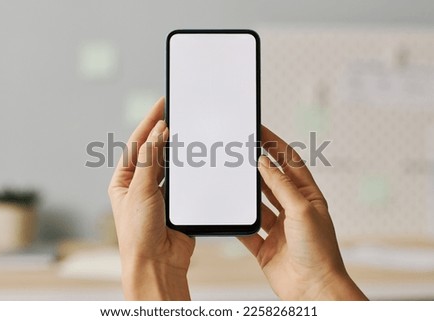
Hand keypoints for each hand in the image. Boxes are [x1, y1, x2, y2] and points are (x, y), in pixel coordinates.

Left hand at [108, 97, 194, 299]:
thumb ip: (150, 159)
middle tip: (178, 113)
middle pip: (154, 151)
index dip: (149, 122)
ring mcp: (159, 193)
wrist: (157, 263)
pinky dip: (188, 169)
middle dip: (164, 133)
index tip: (162, 104)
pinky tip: (194, 158)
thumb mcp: (139, 190)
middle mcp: (140, 185)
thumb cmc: (138, 233)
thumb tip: (158, 131)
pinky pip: (183, 179)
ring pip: (170, 164)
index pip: (137, 144)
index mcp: (124, 181)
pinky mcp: (176, 203)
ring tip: (187, 132)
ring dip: (177, 150)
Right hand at [239, 126, 366, 299]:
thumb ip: (281, 186)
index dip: (276, 144)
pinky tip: (228, 213)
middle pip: (272, 180)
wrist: (313, 290)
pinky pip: (248, 230)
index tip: (260, 129)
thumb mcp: (301, 210)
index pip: (290, 163)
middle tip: (241, 149)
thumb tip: (266, 162)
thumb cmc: (319, 252)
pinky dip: (238, 223)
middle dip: (258, 165)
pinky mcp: (266, 246)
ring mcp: (279, 229)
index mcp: (308, 198)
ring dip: (247, 192)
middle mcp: (293, 211)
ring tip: (232, 175)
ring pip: (258, 204)